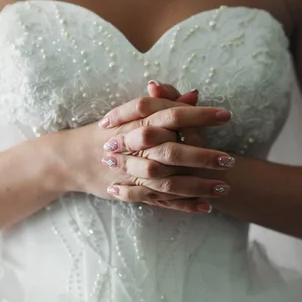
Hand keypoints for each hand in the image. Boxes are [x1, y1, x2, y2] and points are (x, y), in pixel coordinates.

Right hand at [64, 92, 232, 212]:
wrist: (73, 158)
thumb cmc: (109, 132)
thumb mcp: (134, 113)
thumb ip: (165, 101)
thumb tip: (194, 94)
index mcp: (139, 122)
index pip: (173, 115)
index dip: (201, 115)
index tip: (226, 116)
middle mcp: (137, 147)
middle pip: (173, 151)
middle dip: (203, 157)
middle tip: (228, 160)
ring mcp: (134, 173)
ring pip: (169, 181)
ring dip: (198, 186)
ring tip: (223, 187)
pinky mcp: (133, 192)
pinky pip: (161, 201)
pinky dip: (183, 206)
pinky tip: (205, 207)